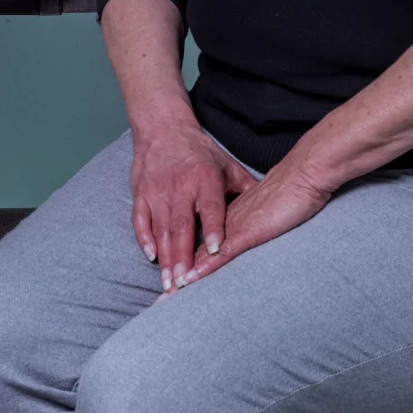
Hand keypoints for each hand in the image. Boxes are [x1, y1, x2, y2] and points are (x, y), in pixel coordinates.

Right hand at [129, 119, 254, 291]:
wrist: (163, 128)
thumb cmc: (200, 151)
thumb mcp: (227, 165)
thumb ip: (246, 188)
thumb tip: (273, 208)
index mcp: (204, 179)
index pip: (211, 207)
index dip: (214, 228)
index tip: (219, 250)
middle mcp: (180, 187)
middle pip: (182, 225)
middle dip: (183, 256)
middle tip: (185, 283)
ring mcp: (158, 191)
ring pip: (161, 228)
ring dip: (165, 257)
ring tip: (169, 283)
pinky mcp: (141, 193)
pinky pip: (140, 219)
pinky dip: (144, 238)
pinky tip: (151, 256)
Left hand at [179, 155, 333, 287]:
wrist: (303, 175)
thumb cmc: (290, 192)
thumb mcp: (266, 210)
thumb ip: (254, 222)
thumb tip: (250, 233)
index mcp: (228, 215)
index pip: (201, 242)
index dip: (184, 261)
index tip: (170, 280)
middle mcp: (225, 222)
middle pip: (194, 251)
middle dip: (176, 274)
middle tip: (160, 299)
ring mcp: (233, 226)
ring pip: (201, 254)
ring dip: (183, 275)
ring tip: (167, 297)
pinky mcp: (247, 232)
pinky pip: (221, 252)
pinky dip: (204, 267)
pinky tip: (190, 279)